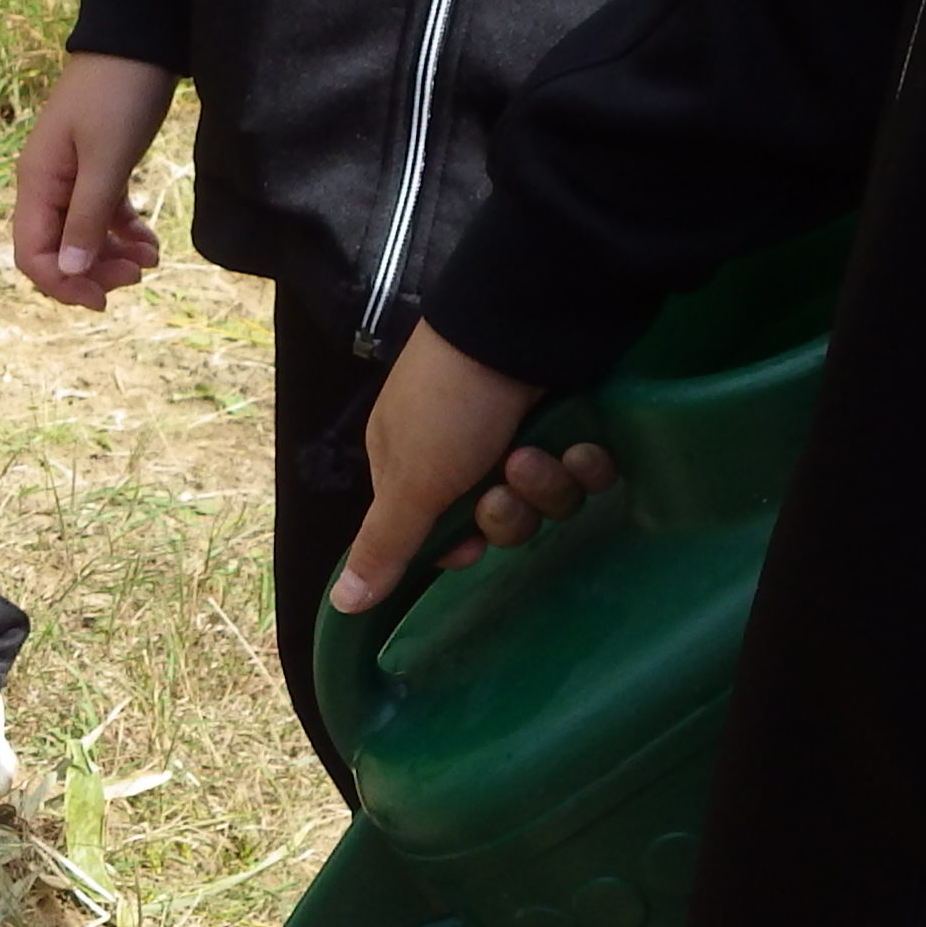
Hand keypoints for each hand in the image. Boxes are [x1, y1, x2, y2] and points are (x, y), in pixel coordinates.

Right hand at [10, 53, 177, 308]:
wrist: (139, 38)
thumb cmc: (119, 93)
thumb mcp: (106, 159)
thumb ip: (86, 217)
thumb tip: (70, 270)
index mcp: (38, 183)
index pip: (32, 255)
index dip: (62, 284)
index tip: (103, 298)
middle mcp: (48, 184)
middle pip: (58, 250)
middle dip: (93, 272)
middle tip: (137, 276)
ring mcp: (72, 176)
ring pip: (82, 237)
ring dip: (112, 256)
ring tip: (150, 261)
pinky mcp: (98, 166)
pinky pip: (102, 215)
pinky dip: (124, 234)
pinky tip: (150, 243)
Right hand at [331, 324, 618, 610]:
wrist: (520, 322)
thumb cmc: (450, 404)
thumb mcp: (409, 481)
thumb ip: (382, 546)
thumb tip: (340, 605)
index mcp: (415, 468)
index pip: (441, 536)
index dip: (464, 545)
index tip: (472, 544)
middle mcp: (468, 455)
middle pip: (500, 524)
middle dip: (509, 514)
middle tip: (504, 483)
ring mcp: (523, 434)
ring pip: (546, 500)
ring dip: (546, 484)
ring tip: (537, 449)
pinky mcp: (572, 419)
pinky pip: (586, 471)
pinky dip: (585, 463)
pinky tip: (580, 442)